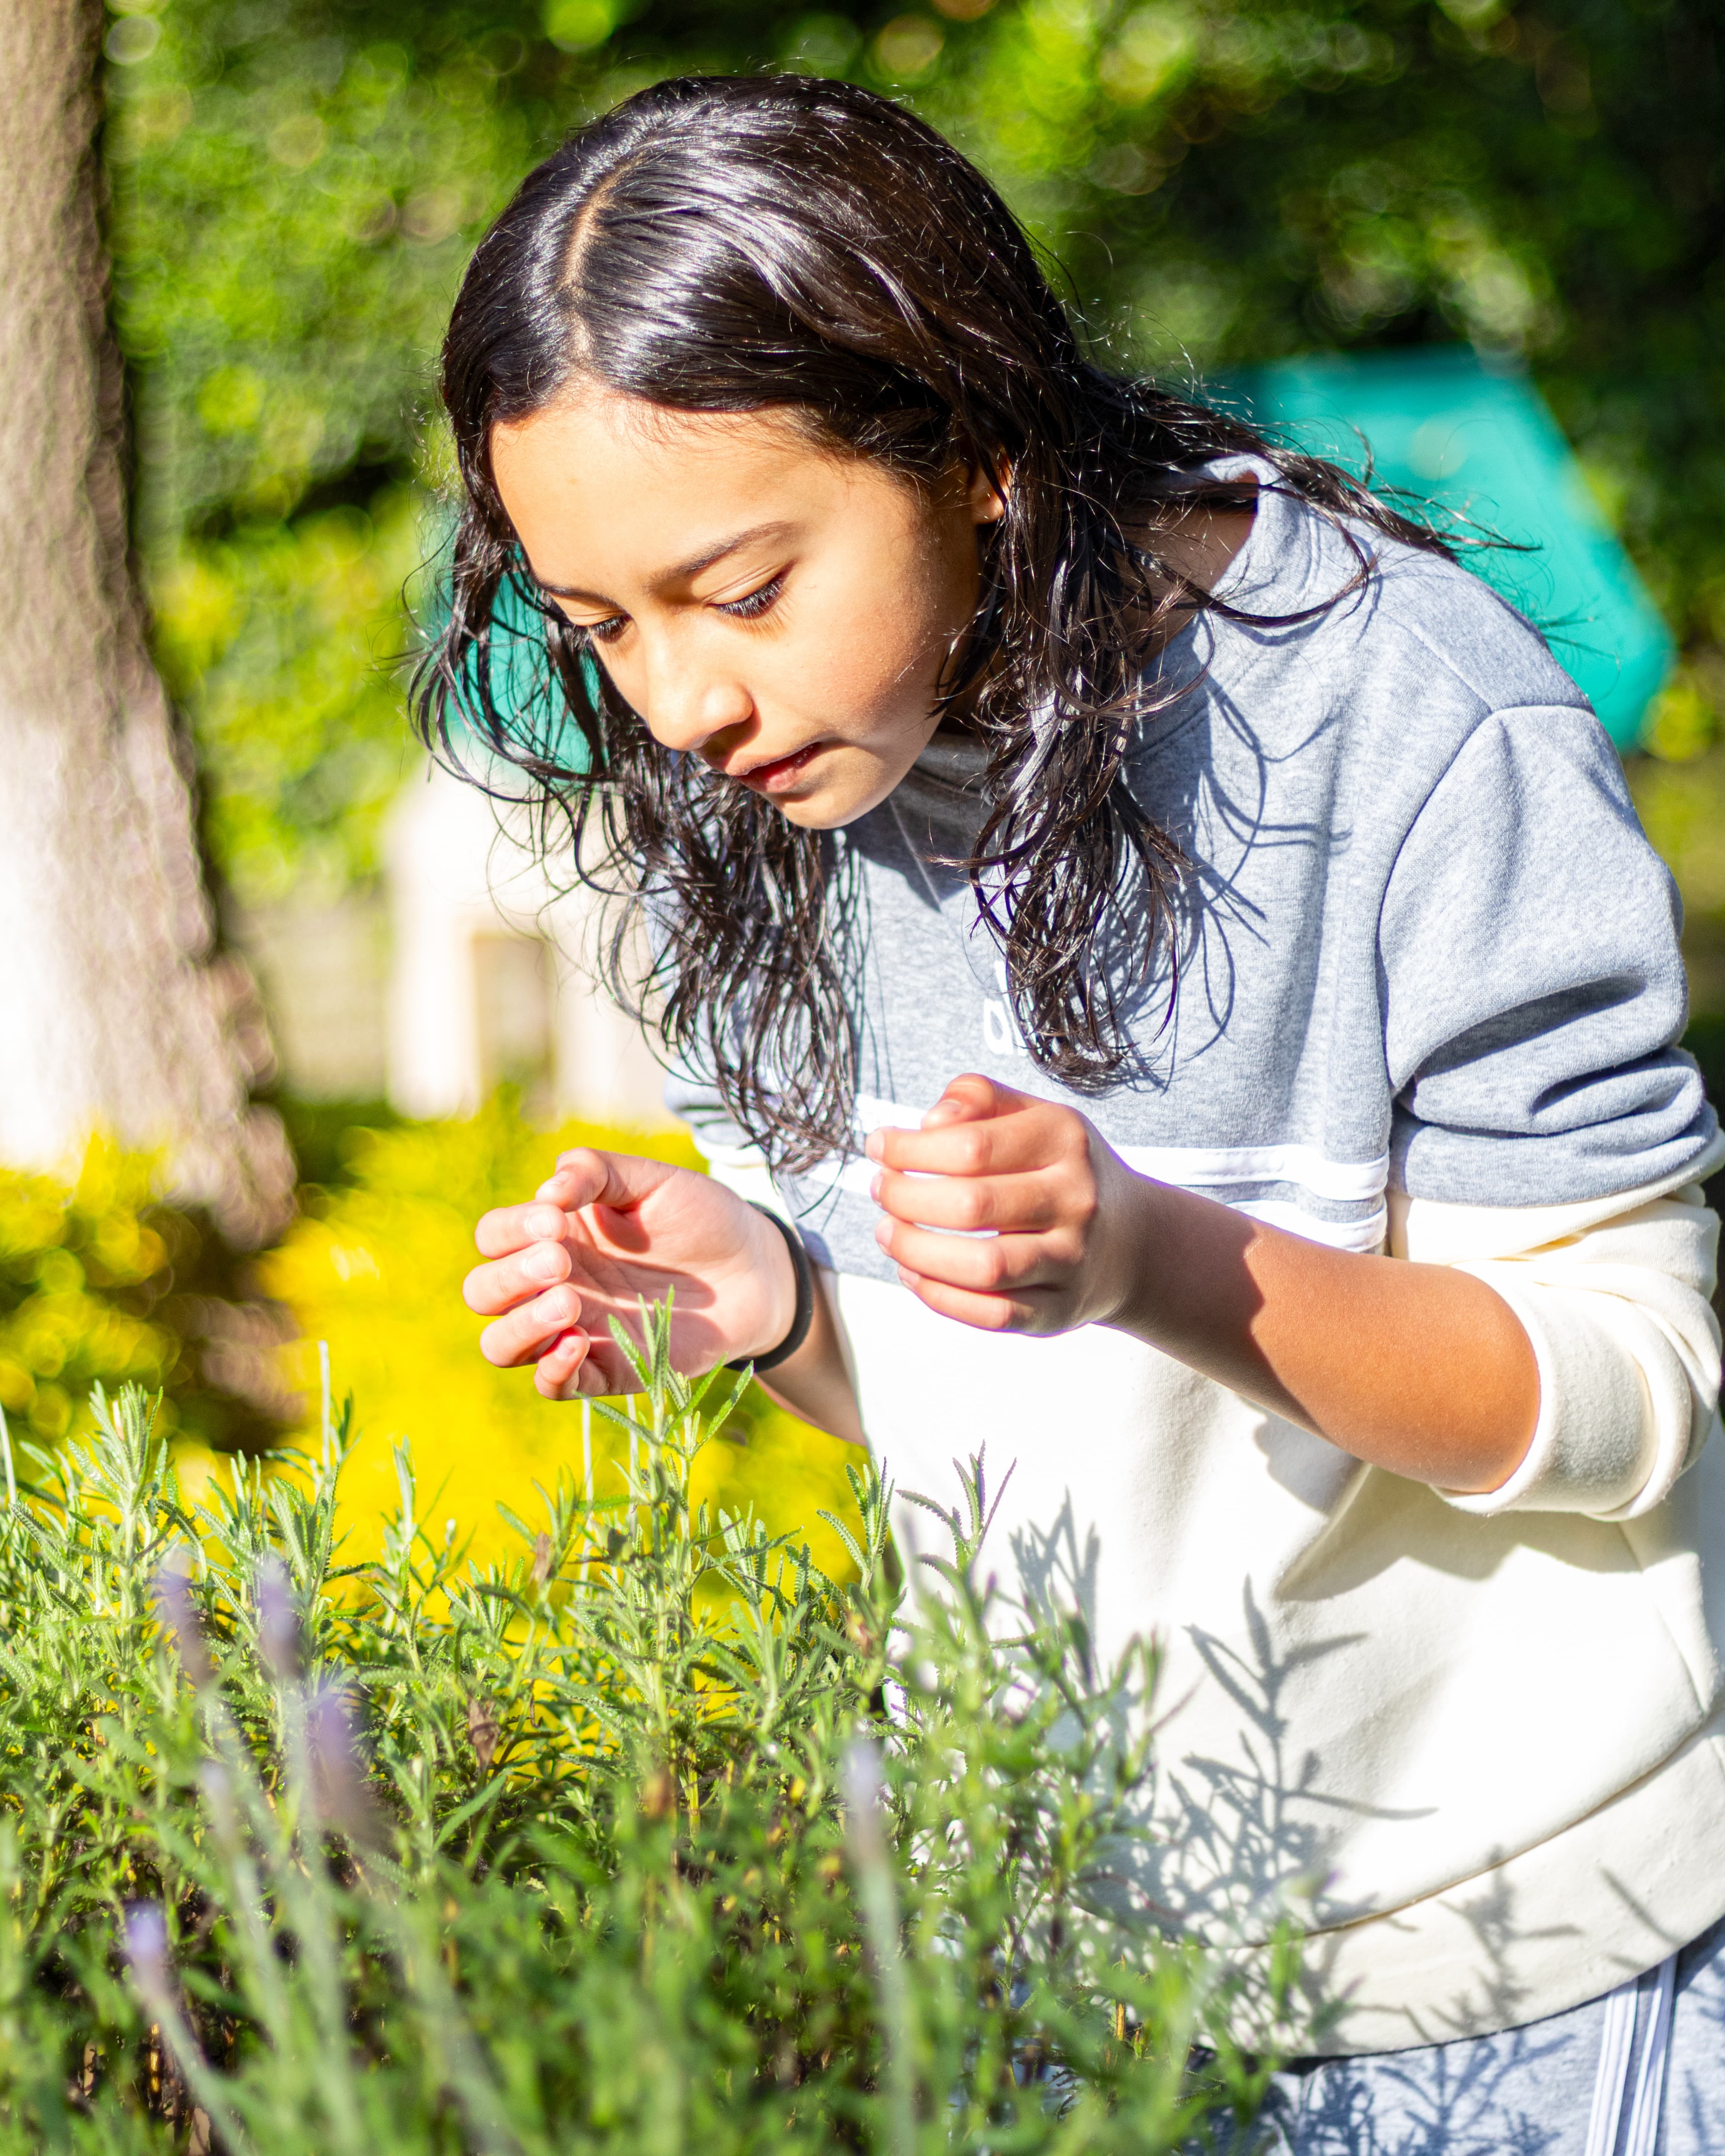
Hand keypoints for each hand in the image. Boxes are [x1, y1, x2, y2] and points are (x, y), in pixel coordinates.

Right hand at [463, 1150, 795, 1399]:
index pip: (493, 1237)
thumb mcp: (651, 1180)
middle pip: (482, 1293)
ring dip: (521, 1323)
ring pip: (501, 1345)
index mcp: (554, 1236)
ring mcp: (575, 1331)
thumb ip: (596, 1172)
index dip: (510, 1229)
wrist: (756, 1269)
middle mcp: (554, 1285)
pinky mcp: (606, 1370)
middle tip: (561, 1260)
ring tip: (569, 1302)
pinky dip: (552, 1368)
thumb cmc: (700, 1219)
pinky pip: (552, 1386)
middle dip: (510, 1276)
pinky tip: (579, 1341)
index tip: (556, 1218)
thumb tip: (546, 1188)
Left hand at [865, 1074, 1146, 1335]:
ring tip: (886, 1233)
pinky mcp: (1059, 1312)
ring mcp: (1071, 1261)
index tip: (879, 1147)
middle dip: (905, 1198)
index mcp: (1065, 1140)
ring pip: (983, 1267)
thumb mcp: (1036, 1116)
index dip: (910, 1149)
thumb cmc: (1062, 1170)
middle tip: (879, 1190)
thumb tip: (930, 1119)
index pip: (971, 1145)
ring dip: (916, 1251)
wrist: (1135, 1240)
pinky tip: (912, 1272)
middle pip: (972, 1205)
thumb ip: (981, 1098)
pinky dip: (940, 1297)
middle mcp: (1076, 1200)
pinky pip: (992, 1314)